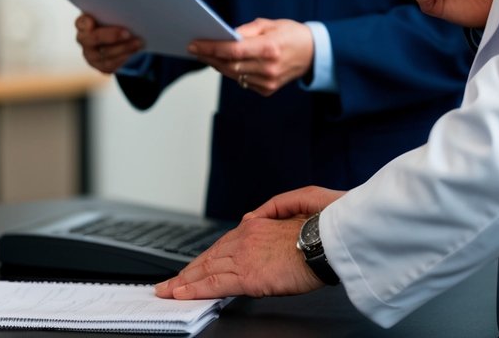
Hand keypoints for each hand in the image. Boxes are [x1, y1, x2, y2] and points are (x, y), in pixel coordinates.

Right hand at [75, 14, 143, 73]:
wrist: (113, 39)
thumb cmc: (110, 20)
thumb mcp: (107, 14)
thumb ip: (110, 12)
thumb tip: (126, 8)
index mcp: (83, 24)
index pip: (80, 23)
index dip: (85, 23)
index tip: (91, 21)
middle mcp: (83, 40)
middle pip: (93, 39)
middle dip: (111, 36)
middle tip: (127, 33)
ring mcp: (90, 55)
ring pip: (105, 54)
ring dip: (123, 48)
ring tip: (138, 43)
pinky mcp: (100, 66)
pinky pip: (111, 65)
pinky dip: (124, 58)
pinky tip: (135, 52)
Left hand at [154, 186, 344, 300]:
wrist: (330, 241)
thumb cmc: (321, 226)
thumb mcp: (294, 206)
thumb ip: (270, 212)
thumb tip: (253, 218)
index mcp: (255, 225)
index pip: (222, 245)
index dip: (206, 257)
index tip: (194, 266)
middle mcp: (244, 237)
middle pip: (209, 256)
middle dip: (188, 269)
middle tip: (171, 280)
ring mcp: (244, 256)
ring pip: (206, 269)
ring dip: (184, 280)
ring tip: (168, 289)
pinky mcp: (248, 275)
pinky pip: (214, 283)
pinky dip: (194, 289)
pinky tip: (180, 293)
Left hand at [187, 18, 313, 95]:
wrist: (314, 53)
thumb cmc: (291, 34)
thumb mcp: (270, 24)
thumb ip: (246, 30)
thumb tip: (225, 36)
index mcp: (269, 48)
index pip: (232, 51)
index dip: (210, 48)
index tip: (194, 44)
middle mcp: (268, 68)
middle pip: (229, 65)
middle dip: (209, 57)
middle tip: (195, 49)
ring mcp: (268, 82)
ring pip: (233, 75)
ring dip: (216, 65)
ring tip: (204, 55)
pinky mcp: (268, 90)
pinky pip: (242, 81)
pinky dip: (231, 72)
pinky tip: (223, 63)